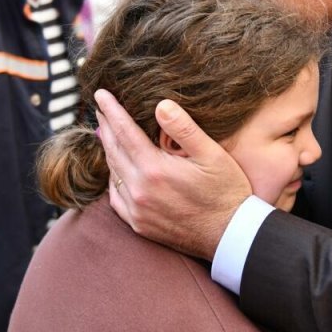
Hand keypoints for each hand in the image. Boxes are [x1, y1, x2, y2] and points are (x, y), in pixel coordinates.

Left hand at [96, 89, 251, 259]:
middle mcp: (139, 190)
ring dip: (108, 151)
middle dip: (106, 127)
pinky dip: (113, 178)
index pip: (124, 132)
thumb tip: (160, 105)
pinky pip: (115, 198)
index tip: (100, 94)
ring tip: (108, 134)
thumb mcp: (211, 155)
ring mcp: (137, 210)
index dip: (111, 111)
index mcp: (154, 169)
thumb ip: (184, 128)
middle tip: (101, 109)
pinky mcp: (139, 225)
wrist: (230, 236)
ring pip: (112, 173)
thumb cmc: (226, 192)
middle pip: (113, 150)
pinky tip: (118, 170)